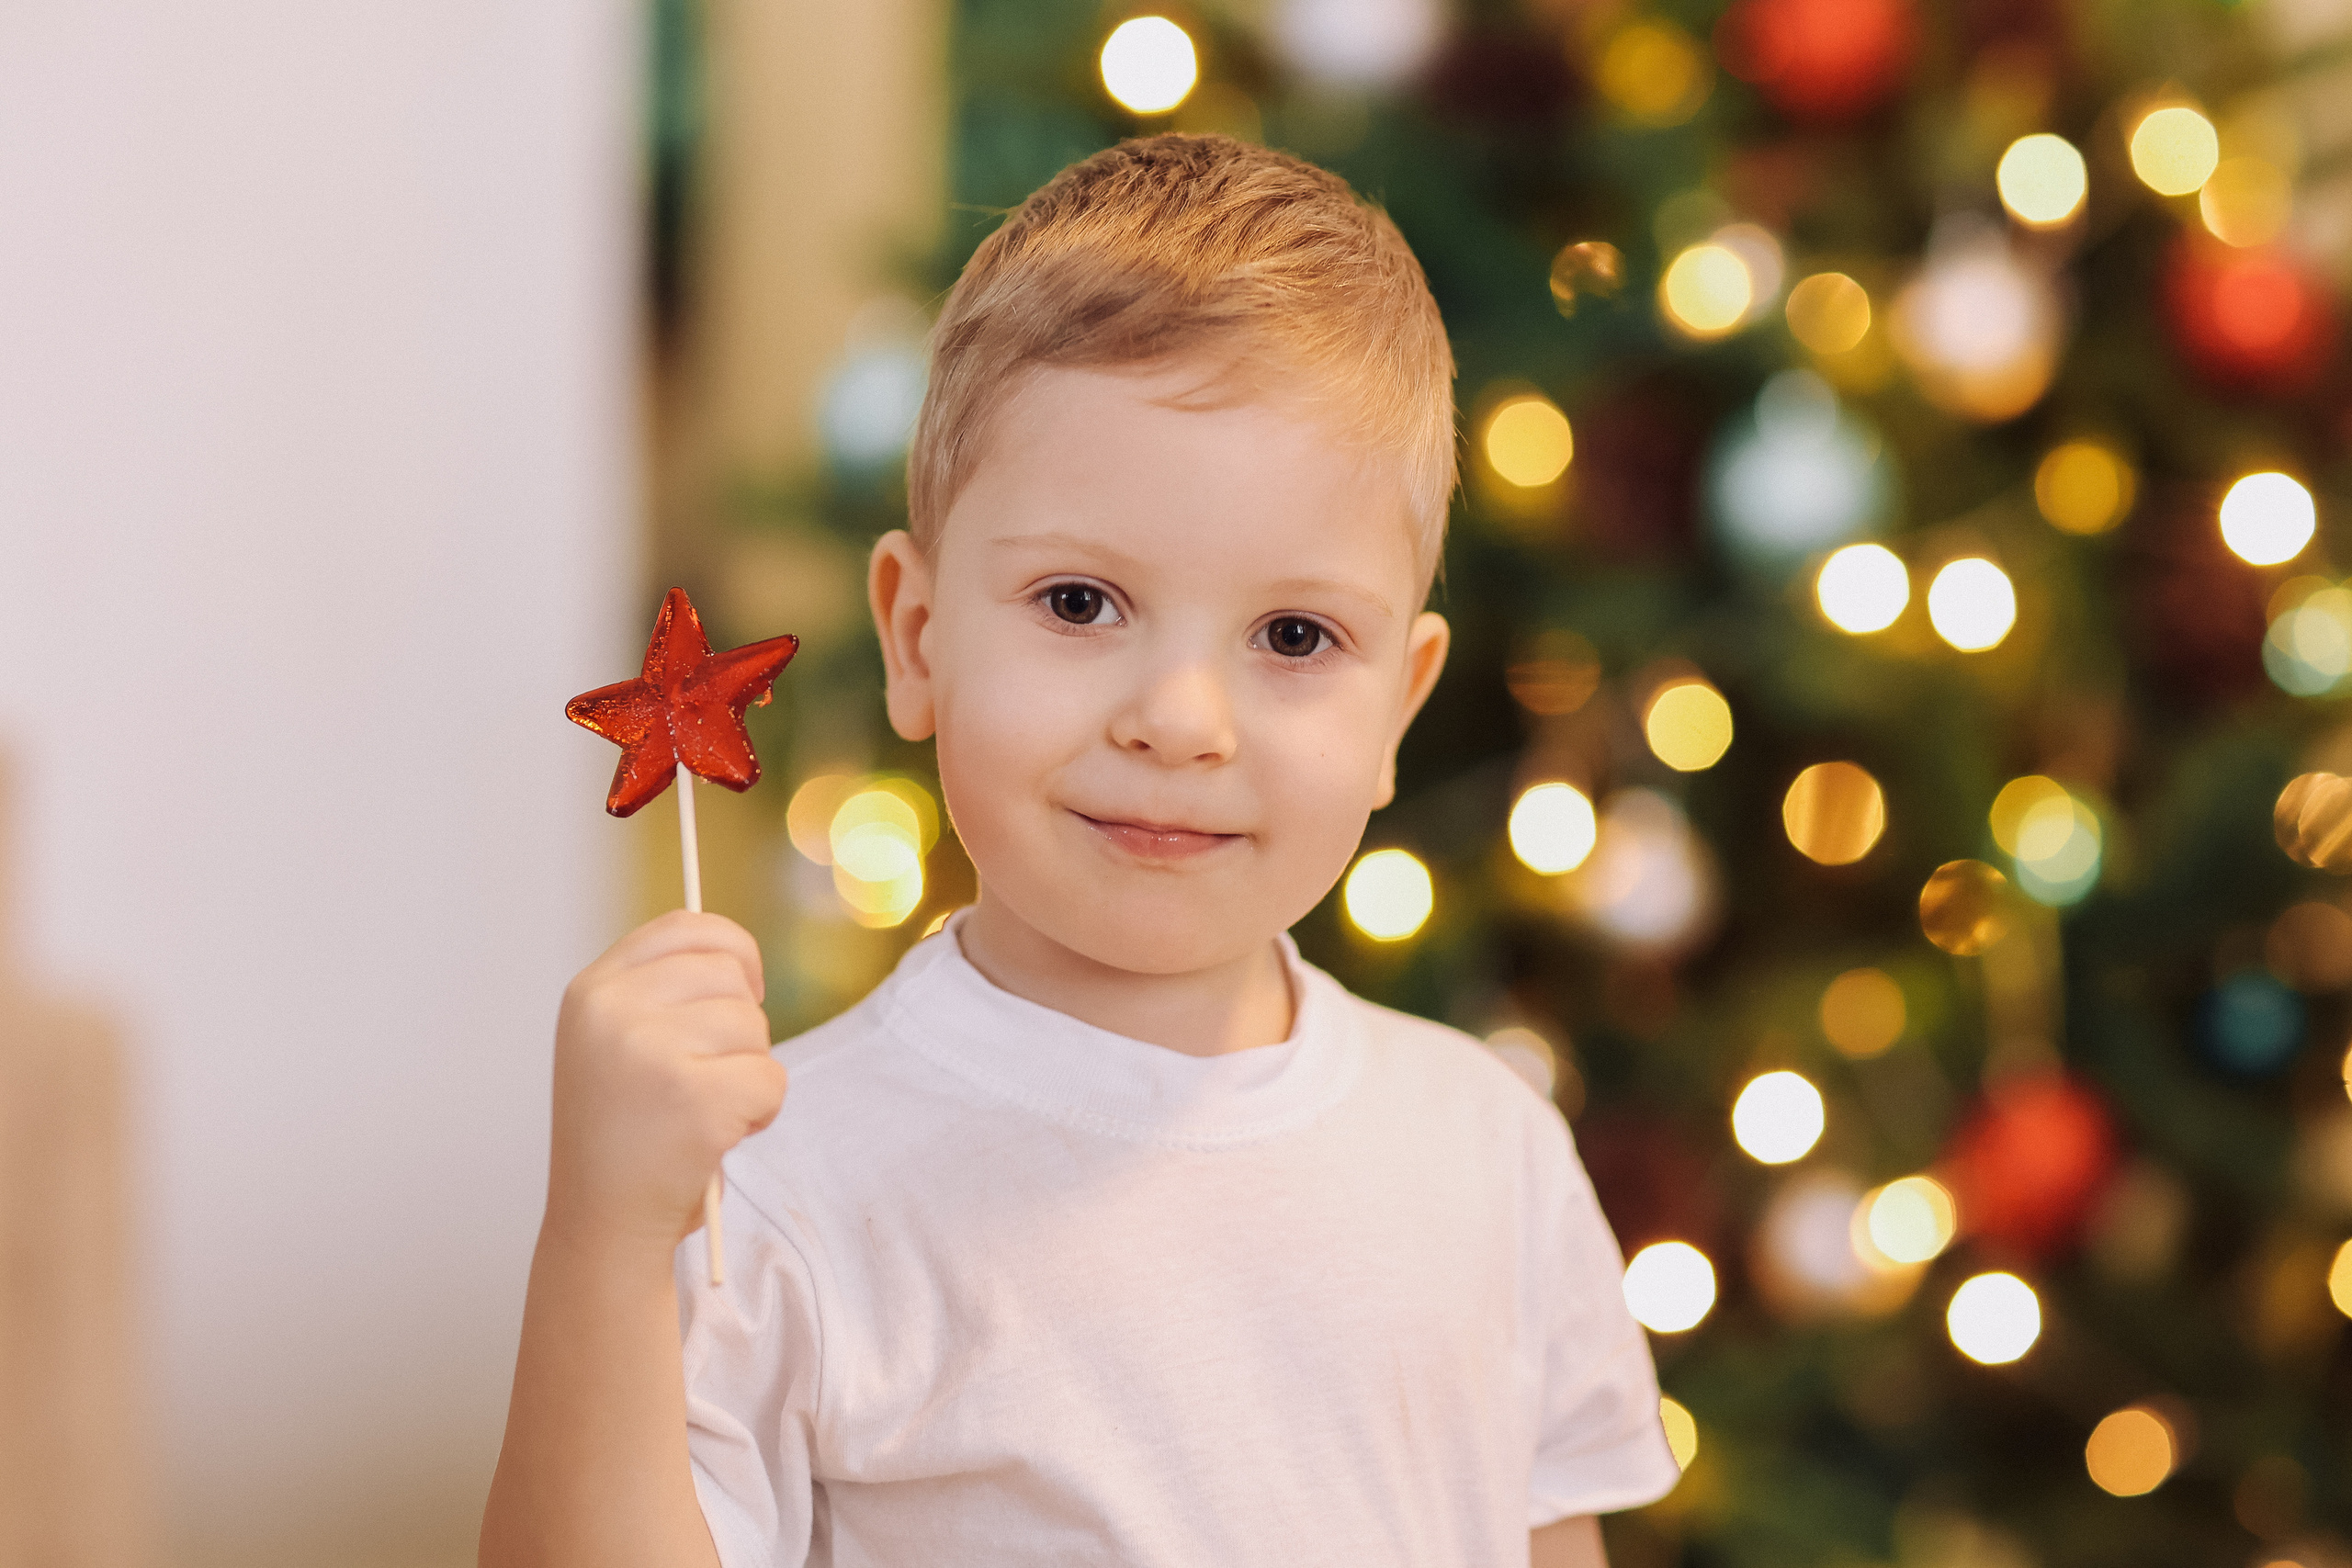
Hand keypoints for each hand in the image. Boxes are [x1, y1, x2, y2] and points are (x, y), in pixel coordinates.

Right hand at [546, 911, 786, 1253]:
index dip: (732, 948)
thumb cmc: (624, 1136)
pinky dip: (763, 1112)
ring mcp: (651, 1052)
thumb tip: (738, 956)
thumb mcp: (616, 1045)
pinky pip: (772, 1079)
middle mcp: (613, 1011)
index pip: (683, 925)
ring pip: (755, 1028)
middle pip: (730, 974)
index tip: (747, 983)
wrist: (603, 1224)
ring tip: (706, 1112)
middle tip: (712, 1076)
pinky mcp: (695, 1099)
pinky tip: (720, 1137)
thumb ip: (660, 993)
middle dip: (743, 1025)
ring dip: (750, 1071)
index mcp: (591, 991)